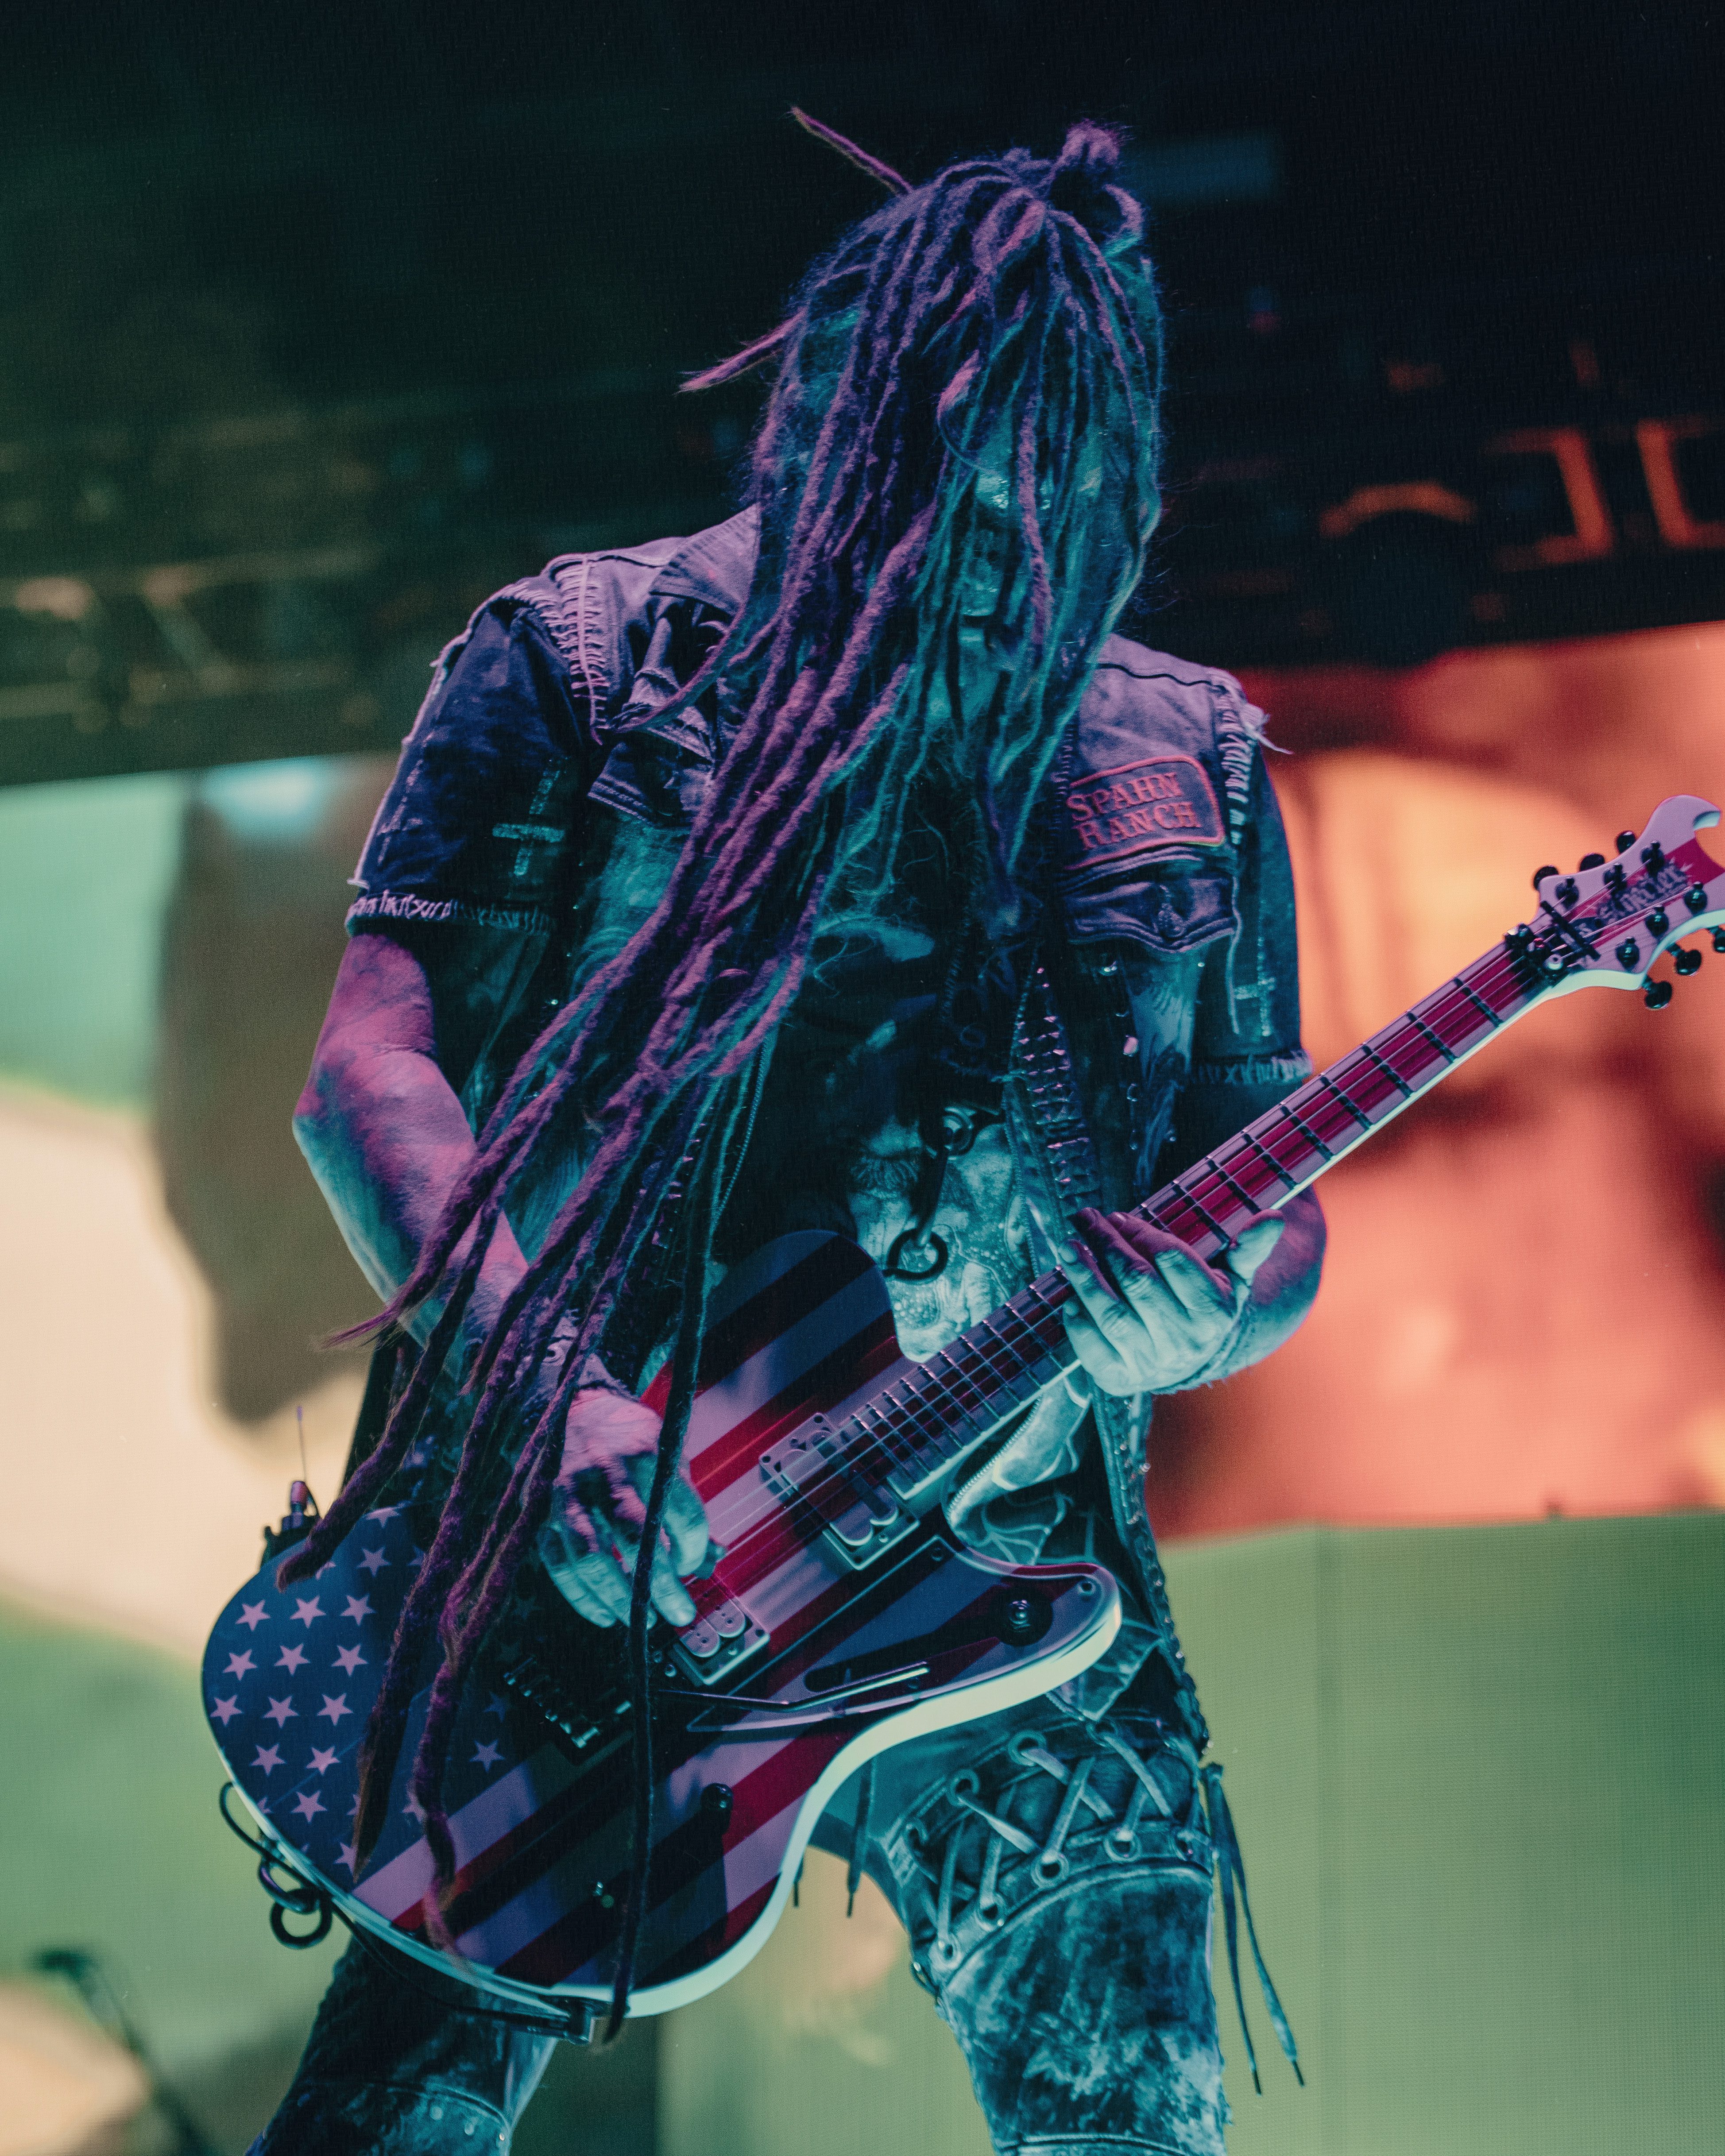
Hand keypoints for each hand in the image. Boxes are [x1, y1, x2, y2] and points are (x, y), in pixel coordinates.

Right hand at [540, 1389, 709, 1628]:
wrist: (570, 1410)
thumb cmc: (625, 1437)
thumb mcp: (665, 1454)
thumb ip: (685, 1505)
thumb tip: (713, 1557)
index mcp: (642, 1452)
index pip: (676, 1508)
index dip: (693, 1544)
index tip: (697, 1563)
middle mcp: (602, 1472)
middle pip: (634, 1536)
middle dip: (661, 1583)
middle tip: (681, 1611)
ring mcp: (567, 1494)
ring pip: (591, 1557)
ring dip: (620, 1598)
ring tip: (645, 1620)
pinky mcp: (541, 1514)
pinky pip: (559, 1565)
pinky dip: (582, 1597)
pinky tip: (606, 1615)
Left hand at [1056, 1207, 1285, 1397]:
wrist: (1186, 1359)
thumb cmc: (1204, 1304)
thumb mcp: (1231, 1278)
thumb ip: (1247, 1249)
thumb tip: (1274, 1218)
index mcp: (1214, 1311)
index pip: (1173, 1262)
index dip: (1143, 1235)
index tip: (1121, 1217)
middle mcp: (1184, 1340)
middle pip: (1138, 1282)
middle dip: (1108, 1245)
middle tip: (1085, 1218)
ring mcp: (1150, 1361)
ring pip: (1112, 1313)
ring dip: (1085, 1277)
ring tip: (1068, 1246)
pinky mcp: (1119, 1378)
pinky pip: (1092, 1347)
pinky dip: (1077, 1320)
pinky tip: (1068, 1296)